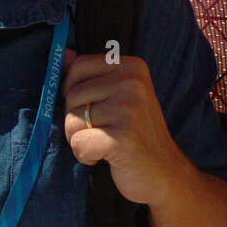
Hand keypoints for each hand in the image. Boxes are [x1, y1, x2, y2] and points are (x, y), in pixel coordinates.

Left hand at [60, 49, 192, 205]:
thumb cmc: (135, 134)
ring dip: (80, 140)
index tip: (97, 109)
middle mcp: (133, 83)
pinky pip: (79, 143)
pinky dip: (86, 156)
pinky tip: (106, 156)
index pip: (77, 67)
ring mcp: (129, 109)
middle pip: (71, 95)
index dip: (75, 92)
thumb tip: (62, 53)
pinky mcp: (123, 137)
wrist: (164, 172)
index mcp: (132, 67)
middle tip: (104, 131)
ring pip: (71, 121)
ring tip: (106, 144)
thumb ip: (90, 75)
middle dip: (77, 120)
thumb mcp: (118, 97)